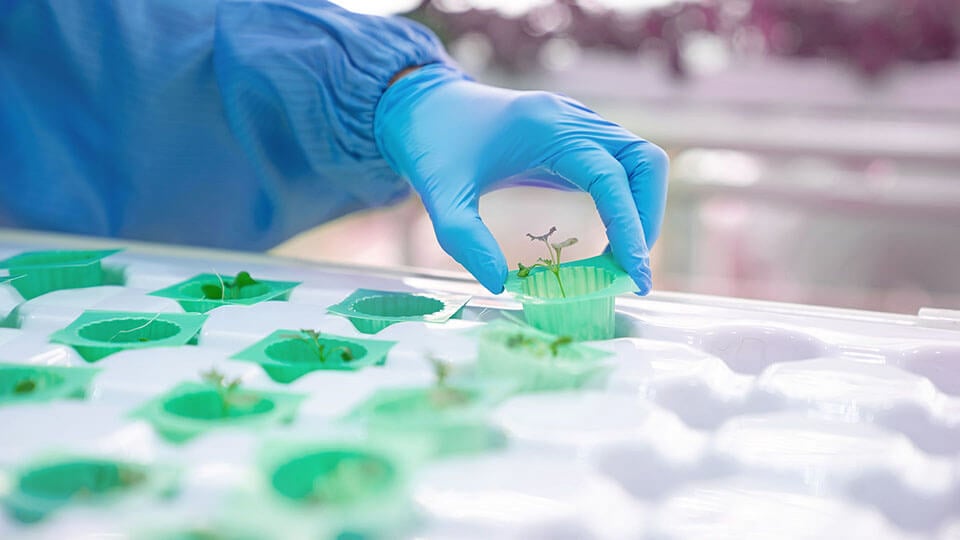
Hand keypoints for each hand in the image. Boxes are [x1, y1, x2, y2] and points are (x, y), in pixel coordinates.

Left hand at [375, 64, 668, 293]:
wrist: (423, 106)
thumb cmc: (430, 146)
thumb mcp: (439, 195)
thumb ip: (464, 238)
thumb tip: (500, 285)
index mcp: (546, 127)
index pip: (610, 174)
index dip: (629, 225)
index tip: (633, 274)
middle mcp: (573, 119)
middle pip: (645, 162)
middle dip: (646, 218)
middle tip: (628, 269)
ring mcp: (579, 124)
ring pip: (640, 161)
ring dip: (641, 210)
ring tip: (620, 258)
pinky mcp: (576, 138)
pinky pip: (620, 165)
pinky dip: (625, 200)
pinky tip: (608, 236)